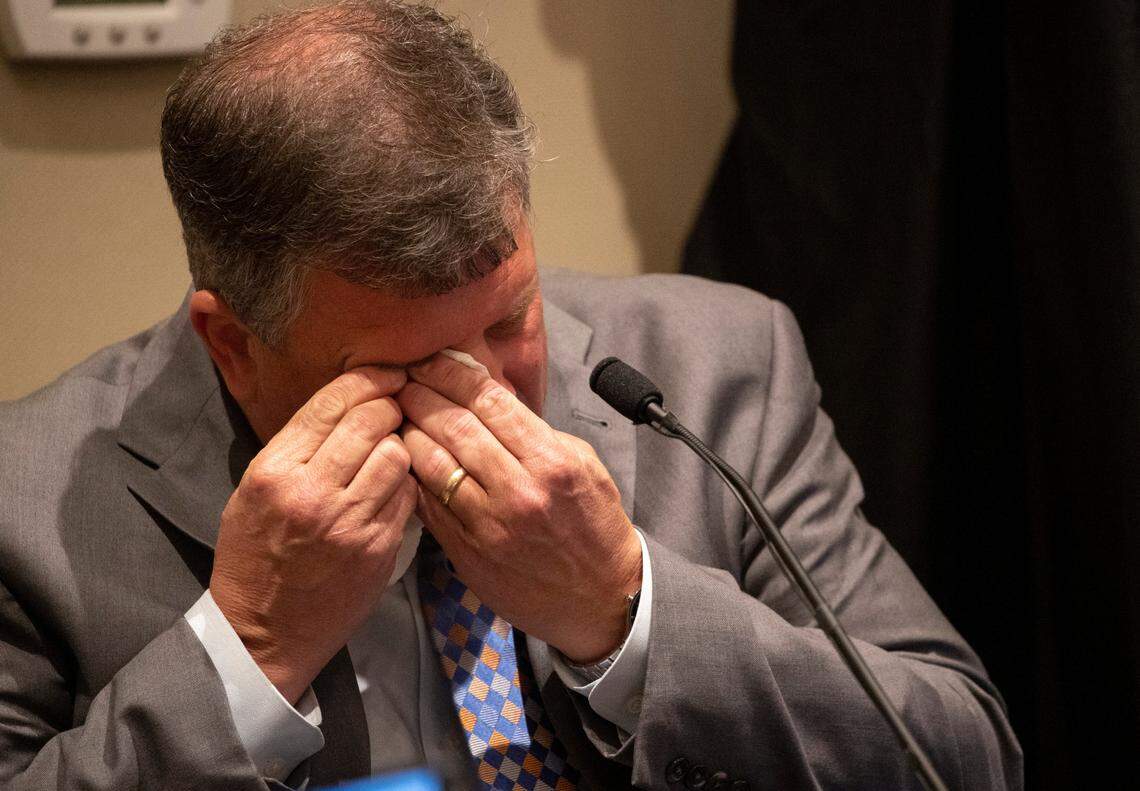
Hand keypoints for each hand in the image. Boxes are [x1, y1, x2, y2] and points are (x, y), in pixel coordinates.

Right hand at [211, 367, 416, 702]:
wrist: (262, 633)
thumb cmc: (253, 556)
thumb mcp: (253, 490)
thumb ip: (298, 446)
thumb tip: (350, 402)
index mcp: (274, 471)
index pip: (332, 403)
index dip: (368, 379)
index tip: (387, 372)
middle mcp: (312, 492)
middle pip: (372, 420)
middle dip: (390, 405)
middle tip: (397, 405)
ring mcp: (349, 522)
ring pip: (398, 454)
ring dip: (400, 445)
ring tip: (391, 451)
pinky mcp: (378, 548)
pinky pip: (407, 495)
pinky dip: (405, 484)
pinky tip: (394, 487)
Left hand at [397, 354, 641, 663]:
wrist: (601, 598)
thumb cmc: (594, 525)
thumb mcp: (583, 465)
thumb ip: (536, 433)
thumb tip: (488, 399)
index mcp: (551, 462)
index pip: (489, 402)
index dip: (452, 374)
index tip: (431, 359)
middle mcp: (519, 492)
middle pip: (453, 427)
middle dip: (421, 394)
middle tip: (402, 377)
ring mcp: (489, 527)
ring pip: (431, 464)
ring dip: (408, 431)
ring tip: (396, 413)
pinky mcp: (468, 554)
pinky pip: (427, 506)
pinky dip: (412, 476)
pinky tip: (403, 457)